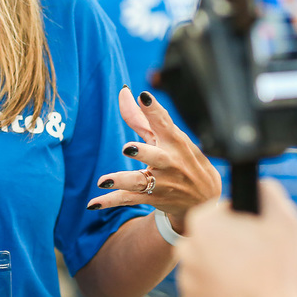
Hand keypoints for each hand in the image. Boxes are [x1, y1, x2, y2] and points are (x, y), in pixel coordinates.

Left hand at [88, 88, 221, 230]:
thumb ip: (143, 117)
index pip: (165, 123)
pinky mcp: (152, 198)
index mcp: (175, 142)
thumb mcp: (168, 138)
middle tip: (128, 148)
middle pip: (156, 156)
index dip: (154, 110)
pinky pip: (128, 199)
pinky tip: (92, 204)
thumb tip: (124, 92)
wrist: (204, 199)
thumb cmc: (182, 158)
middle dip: (143, 152)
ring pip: (140, 182)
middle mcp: (170, 162)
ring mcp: (161, 183)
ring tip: (103, 181)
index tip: (144, 97)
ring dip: (122, 181)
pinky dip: (110, 202)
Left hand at [177, 180, 296, 296]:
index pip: (220, 212)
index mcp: (202, 223)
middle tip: (259, 261)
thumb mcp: (284, 221)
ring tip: (253, 284)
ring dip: (226, 273)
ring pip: (209, 268)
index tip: (258, 235)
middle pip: (212, 240)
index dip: (242, 222)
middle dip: (232, 247)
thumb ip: (268, 192)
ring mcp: (186, 280)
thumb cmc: (278, 272)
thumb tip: (259, 183)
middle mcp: (185, 248)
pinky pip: (208, 296)